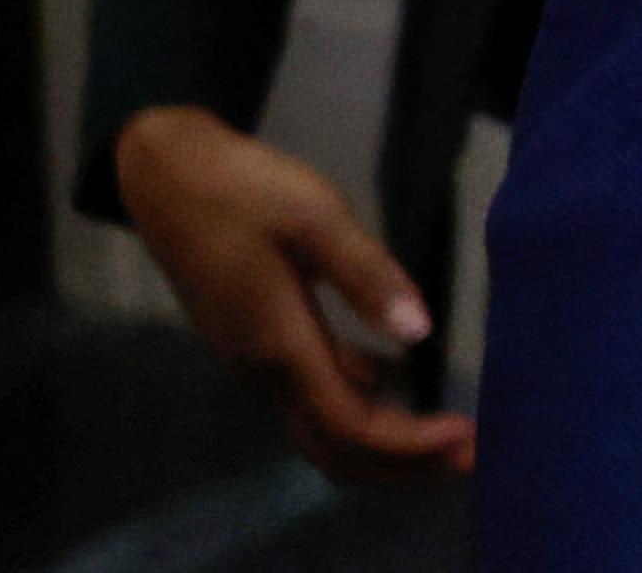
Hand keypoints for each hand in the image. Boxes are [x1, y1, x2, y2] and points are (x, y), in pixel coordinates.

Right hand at [110, 105, 473, 480]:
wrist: (166, 179)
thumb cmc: (243, 190)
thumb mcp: (315, 216)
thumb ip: (366, 274)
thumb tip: (420, 334)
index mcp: (280, 345)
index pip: (349, 426)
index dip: (410, 445)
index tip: (469, 439)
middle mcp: (263, 370)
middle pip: (334, 448)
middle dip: (403, 463)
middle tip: (474, 455)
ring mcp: (255, 360)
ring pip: (320, 428)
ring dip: (383, 439)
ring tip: (446, 428)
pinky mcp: (256, 342)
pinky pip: (310, 394)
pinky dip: (356, 403)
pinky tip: (396, 376)